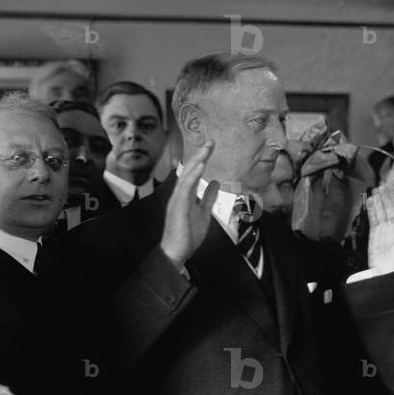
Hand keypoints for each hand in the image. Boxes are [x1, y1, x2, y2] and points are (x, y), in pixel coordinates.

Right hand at [160, 142, 219, 272]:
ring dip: (196, 162)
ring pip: (186, 177)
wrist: (177, 252)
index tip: (211, 147)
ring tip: (206, 150)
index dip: (202, 159)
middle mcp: (179, 194)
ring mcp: (177, 200)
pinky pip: (185, 188)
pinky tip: (200, 166)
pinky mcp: (178, 207)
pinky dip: (192, 176)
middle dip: (200, 155)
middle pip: (190, 171)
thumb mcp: (204, 212)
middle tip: (211, 142)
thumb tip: (215, 182)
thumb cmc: (188, 234)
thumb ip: (208, 197)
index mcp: (185, 195)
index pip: (194, 173)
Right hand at [366, 185, 393, 273]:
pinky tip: (370, 201)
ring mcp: (385, 229)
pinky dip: (371, 209)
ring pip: (382, 211)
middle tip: (383, 185)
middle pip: (391, 207)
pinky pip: (373, 218)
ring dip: (379, 200)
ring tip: (376, 190)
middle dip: (387, 196)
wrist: (387, 269)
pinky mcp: (375, 233)